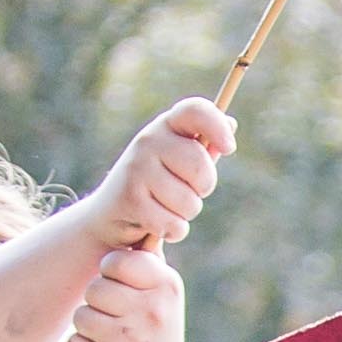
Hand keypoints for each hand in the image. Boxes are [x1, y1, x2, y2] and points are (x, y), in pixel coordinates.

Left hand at [67, 242, 187, 341]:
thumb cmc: (158, 332)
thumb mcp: (165, 295)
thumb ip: (148, 262)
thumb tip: (142, 223)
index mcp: (166, 286)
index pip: (116, 261)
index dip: (110, 272)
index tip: (122, 285)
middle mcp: (151, 310)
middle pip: (95, 288)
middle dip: (99, 302)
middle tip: (118, 317)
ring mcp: (129, 338)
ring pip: (82, 315)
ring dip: (89, 327)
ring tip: (112, 338)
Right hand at [94, 97, 232, 249]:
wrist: (109, 216)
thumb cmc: (156, 186)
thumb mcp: (179, 163)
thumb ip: (204, 146)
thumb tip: (231, 124)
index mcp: (167, 126)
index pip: (195, 110)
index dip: (217, 126)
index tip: (229, 148)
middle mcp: (148, 141)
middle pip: (201, 167)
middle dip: (204, 187)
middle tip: (188, 191)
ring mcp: (137, 168)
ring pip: (190, 202)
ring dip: (185, 214)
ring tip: (165, 207)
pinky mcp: (131, 198)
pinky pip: (174, 224)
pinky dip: (172, 231)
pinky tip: (156, 224)